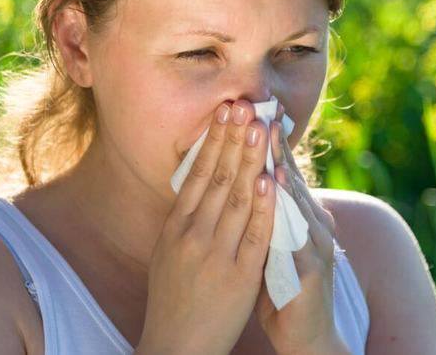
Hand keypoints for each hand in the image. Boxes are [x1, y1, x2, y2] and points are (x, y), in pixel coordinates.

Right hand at [137, 100, 276, 354]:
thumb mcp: (169, 253)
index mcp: (176, 228)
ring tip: (257, 128)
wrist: (176, 347)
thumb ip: (185, 220)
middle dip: (232, 139)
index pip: (196, 174)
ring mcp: (215, 255)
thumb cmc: (174, 300)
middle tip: (243, 105)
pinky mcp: (238, 276)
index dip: (212, 141)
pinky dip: (260, 205)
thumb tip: (197, 183)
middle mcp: (192, 235)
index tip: (224, 112)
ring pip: (234, 198)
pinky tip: (266, 179)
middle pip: (215, 178)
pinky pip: (252, 235)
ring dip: (248, 160)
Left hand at [253, 118, 349, 354]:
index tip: (249, 110)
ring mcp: (317, 245)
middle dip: (271, 142)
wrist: (305, 340)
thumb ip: (260, 214)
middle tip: (258, 109)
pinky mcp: (314, 270)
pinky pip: (296, 234)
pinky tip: (275, 187)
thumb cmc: (283, 290)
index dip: (265, 142)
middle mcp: (314, 224)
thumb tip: (241, 180)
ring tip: (265, 136)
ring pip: (296, 199)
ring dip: (280, 164)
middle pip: (291, 176)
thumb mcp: (269, 245)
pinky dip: (283, 209)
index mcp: (300, 217)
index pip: (281, 171)